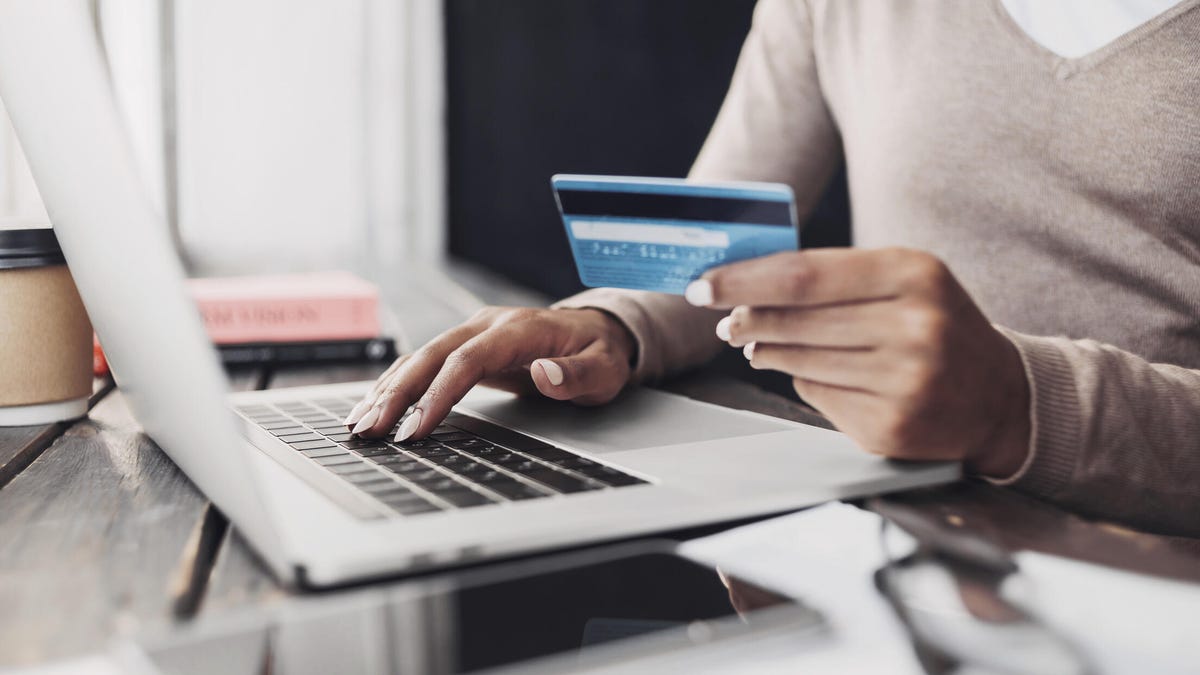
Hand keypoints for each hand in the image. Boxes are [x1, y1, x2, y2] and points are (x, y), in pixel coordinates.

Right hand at [343, 307, 635, 440]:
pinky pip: (425, 363)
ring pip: (421, 357)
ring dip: (388, 390)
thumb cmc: (600, 352)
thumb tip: (545, 372)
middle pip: (432, 355)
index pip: (468, 359)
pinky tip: (375, 406)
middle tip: (370, 429)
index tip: (417, 427)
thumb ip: (578, 374)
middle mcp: (488, 324)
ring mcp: (474, 332)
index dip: (440, 393)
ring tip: (360, 424)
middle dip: (397, 393)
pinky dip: (397, 385)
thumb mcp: (605, 368)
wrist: (596, 331)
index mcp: (519, 329)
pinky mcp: (466, 346)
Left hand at [687, 248, 1029, 477]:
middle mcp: (915, 328)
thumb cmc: (935, 324)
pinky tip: (809, 372)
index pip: (803, 275)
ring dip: (766, 351)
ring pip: (799, 362)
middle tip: (725, 320)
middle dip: (746, 319)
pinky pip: (818, 397)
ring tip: (756, 343)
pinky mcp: (890, 428)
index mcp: (914, 275)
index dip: (744, 281)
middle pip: (795, 320)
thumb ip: (832, 277)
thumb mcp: (903, 280)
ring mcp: (904, 384)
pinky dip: (803, 381)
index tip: (703, 284)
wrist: (998, 396)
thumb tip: (744, 288)